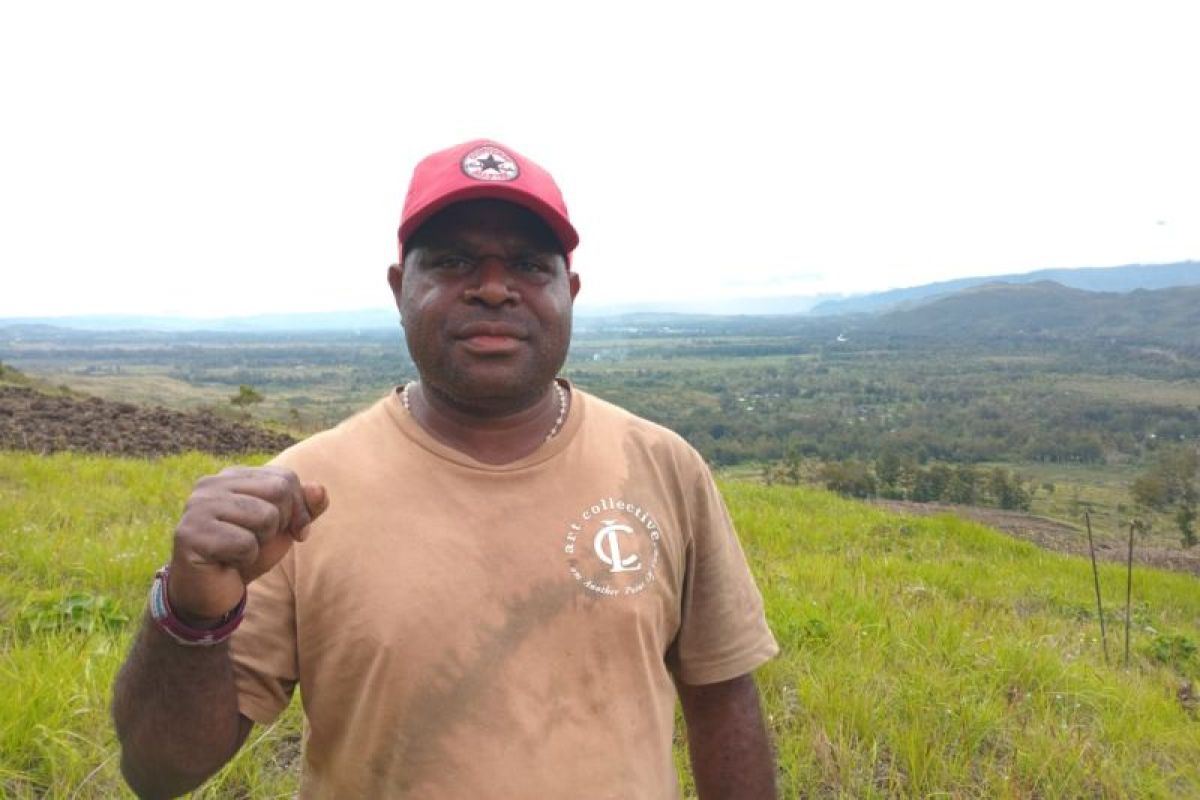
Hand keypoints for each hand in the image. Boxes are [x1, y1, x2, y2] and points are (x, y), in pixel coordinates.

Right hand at [167, 466, 328, 622]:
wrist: (211, 593)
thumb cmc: (247, 554)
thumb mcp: (283, 528)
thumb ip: (305, 507)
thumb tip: (320, 489)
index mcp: (232, 476)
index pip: (286, 477)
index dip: (299, 509)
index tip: (291, 532)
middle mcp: (210, 484)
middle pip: (279, 491)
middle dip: (280, 525)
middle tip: (259, 542)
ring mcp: (196, 507)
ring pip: (265, 517)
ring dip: (260, 543)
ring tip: (239, 550)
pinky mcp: (189, 534)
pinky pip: (244, 544)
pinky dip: (245, 559)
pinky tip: (227, 562)